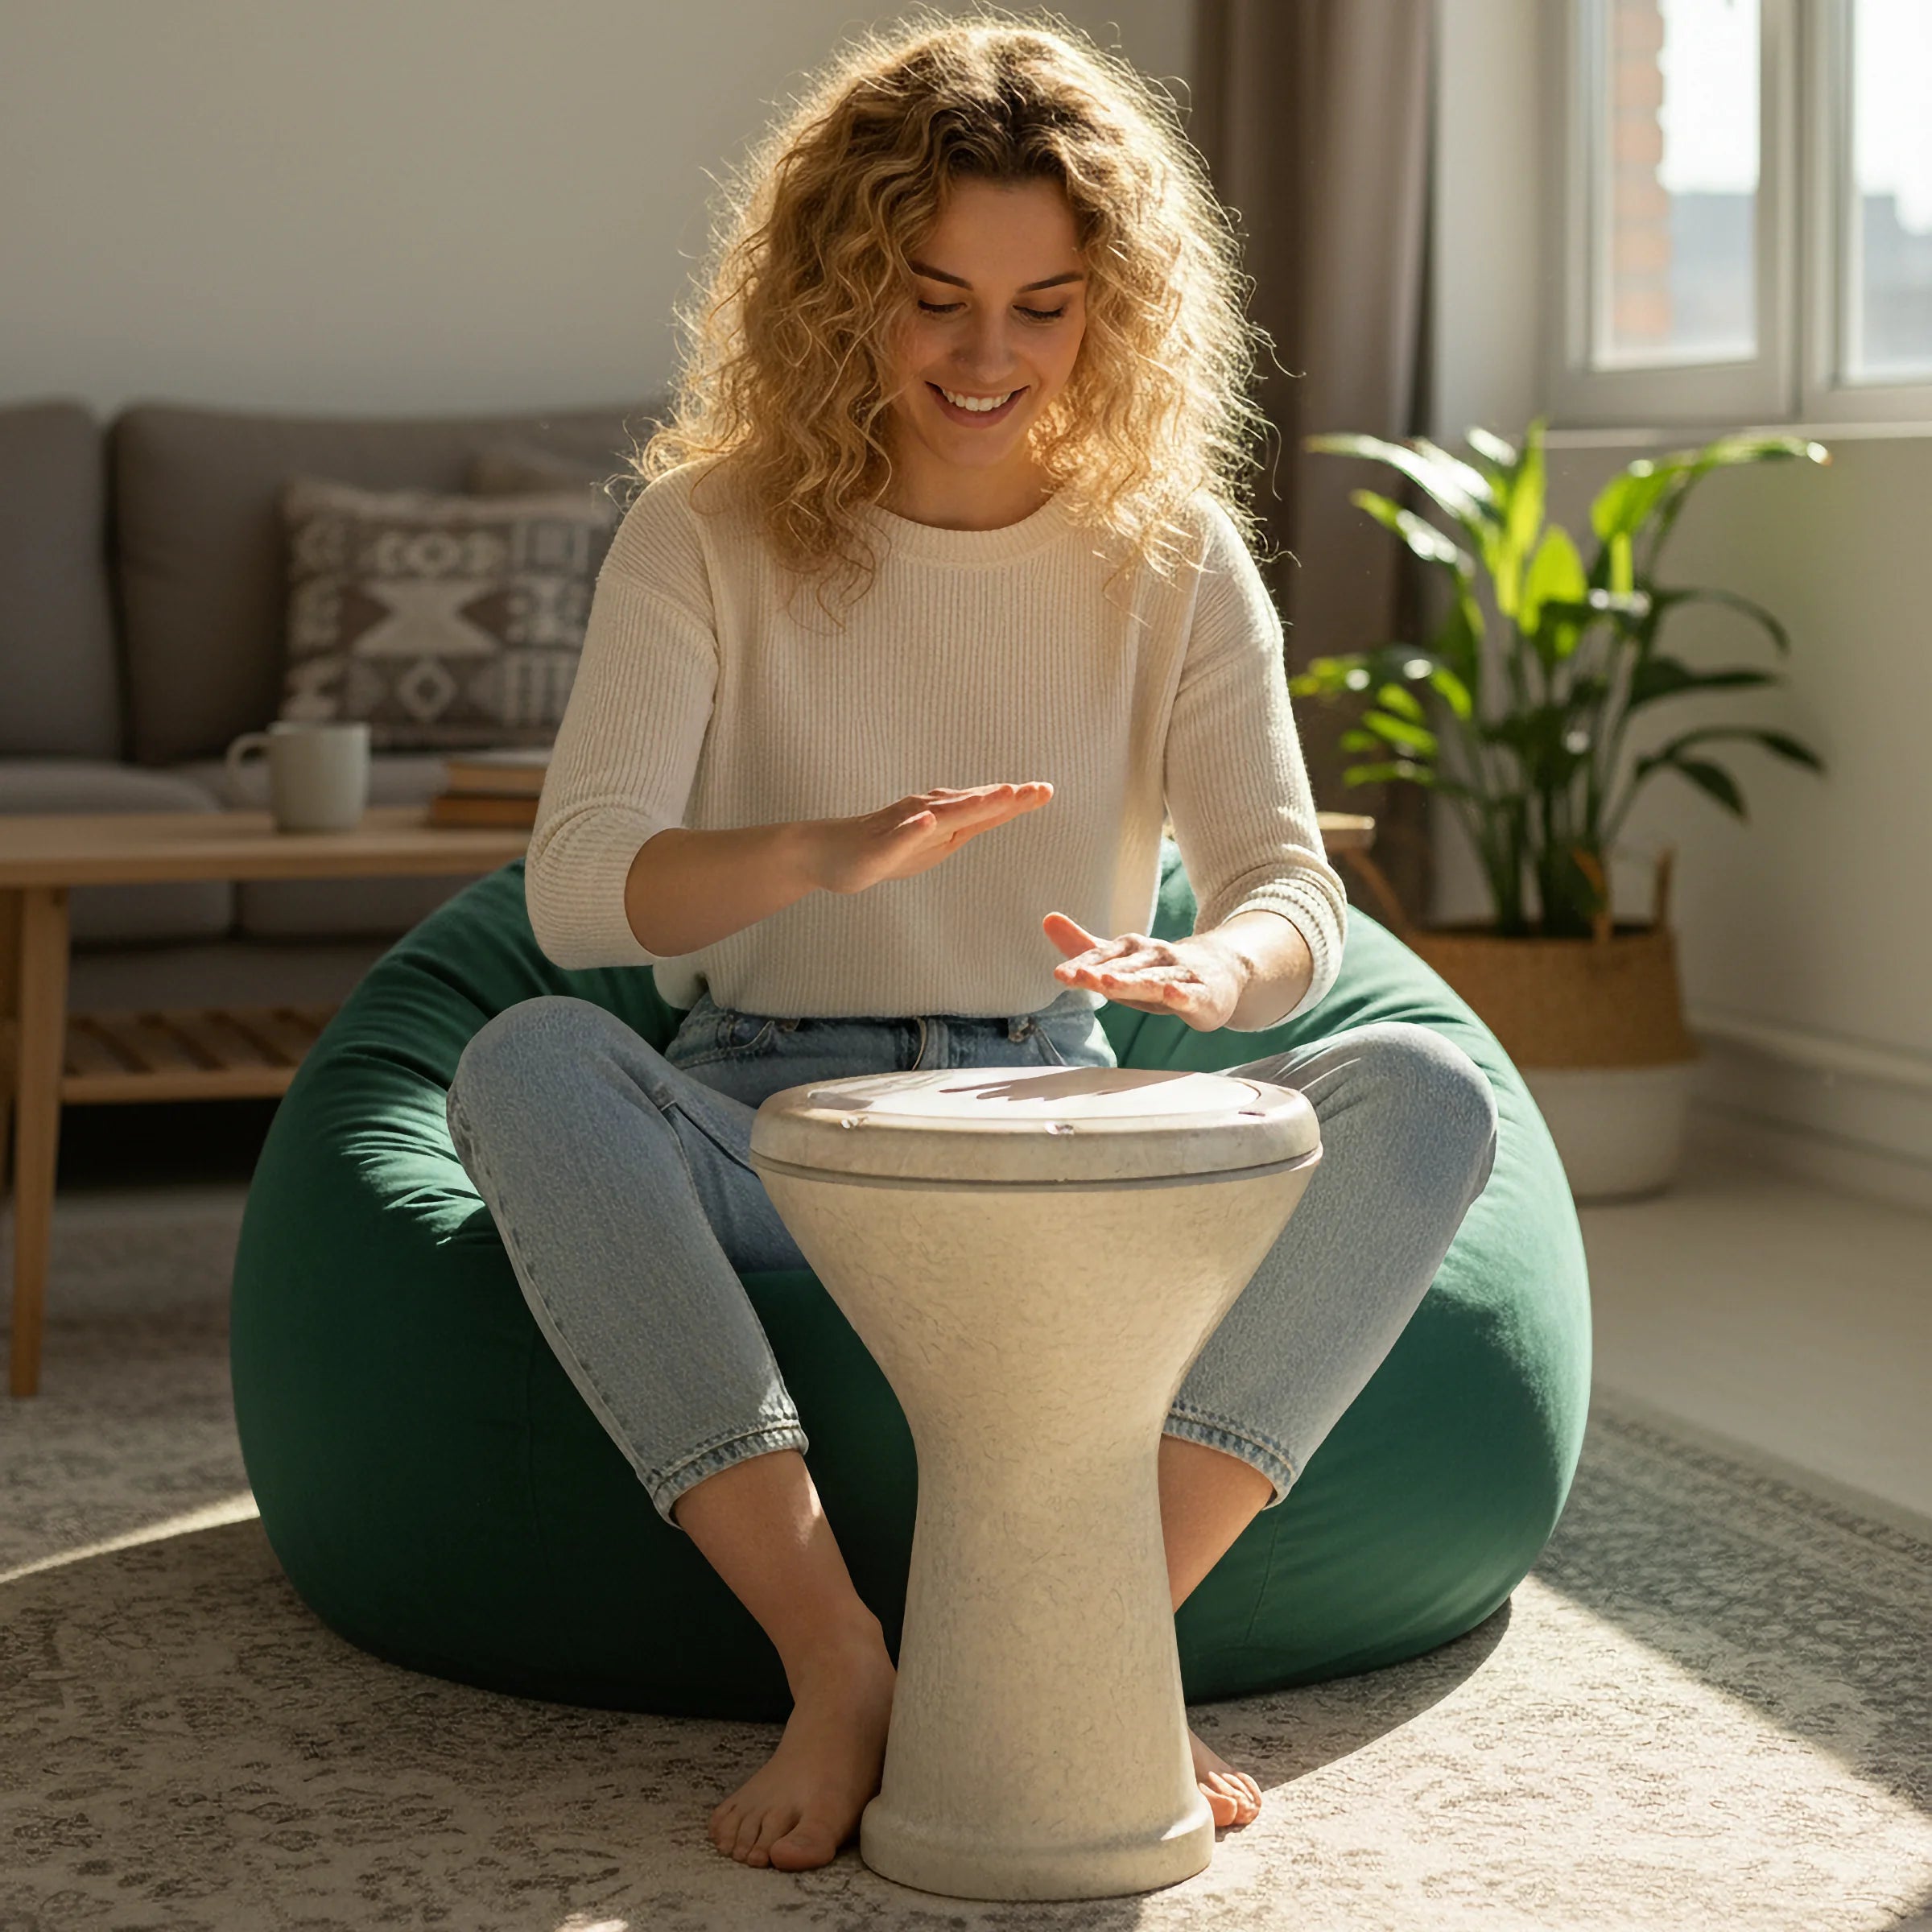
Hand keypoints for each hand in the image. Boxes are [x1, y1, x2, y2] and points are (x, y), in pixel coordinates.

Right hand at [806, 781, 1053, 895]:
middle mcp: (926, 814)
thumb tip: (993, 812)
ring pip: (942, 814)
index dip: (1016, 800)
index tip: (1046, 790)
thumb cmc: (881, 851)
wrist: (828, 854)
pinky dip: (915, 829)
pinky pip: (899, 836)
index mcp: (942, 821)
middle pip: (971, 805)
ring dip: (973, 804)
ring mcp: (902, 827)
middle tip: (1037, 789)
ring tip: (1001, 795)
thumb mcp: (930, 846)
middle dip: (1005, 798)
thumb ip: (961, 828)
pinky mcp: (879, 844)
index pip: (985, 810)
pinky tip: (929, 821)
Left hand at [1042, 912, 1245, 1032]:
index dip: (1084, 963)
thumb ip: (1086, 946)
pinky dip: (1182, 994)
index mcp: (1135, 948)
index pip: (1107, 954)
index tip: (1060, 974)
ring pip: (1155, 978)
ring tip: (1109, 983)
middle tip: (1080, 976)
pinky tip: (1172, 994)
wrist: (1220, 971)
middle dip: (1104, 972)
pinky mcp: (1204, 994)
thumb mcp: (1121, 962)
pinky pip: (1192, 994)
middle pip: (1128, 966)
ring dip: (1133, 980)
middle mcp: (1157, 955)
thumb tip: (1047, 919)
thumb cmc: (1161, 970)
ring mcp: (1182, 973)